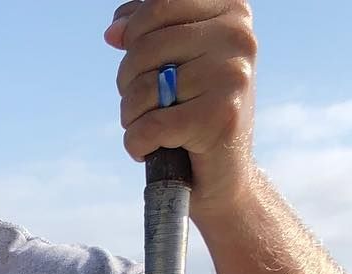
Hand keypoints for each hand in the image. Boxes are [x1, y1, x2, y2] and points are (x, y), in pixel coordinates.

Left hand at [104, 0, 258, 218]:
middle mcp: (237, 36)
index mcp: (231, 11)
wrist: (223, 179)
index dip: (134, 31)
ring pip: (143, 87)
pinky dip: (136, 144)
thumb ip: (150, 34)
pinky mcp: (218, 117)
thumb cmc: (195, 116)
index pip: (158, 3)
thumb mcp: (177, 64)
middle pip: (143, 45)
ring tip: (150, 127)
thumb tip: (114, 31)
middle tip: (143, 104)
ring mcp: (231, 75)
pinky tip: (149, 150)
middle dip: (128, 80)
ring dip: (131, 116)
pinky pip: (148, 125)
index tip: (133, 53)